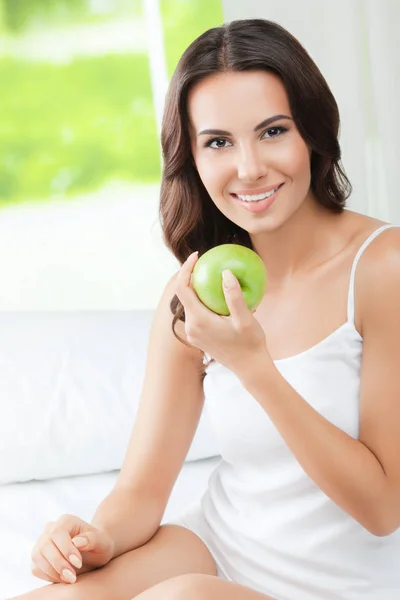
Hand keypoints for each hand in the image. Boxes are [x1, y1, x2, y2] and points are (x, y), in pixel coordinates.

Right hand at [31, 514, 113, 583]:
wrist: (94, 552)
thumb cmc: (99, 544)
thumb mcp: (102, 542)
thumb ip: (92, 539)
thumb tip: (76, 541)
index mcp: (66, 521)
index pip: (57, 533)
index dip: (65, 549)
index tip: (78, 563)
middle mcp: (51, 528)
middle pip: (45, 545)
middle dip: (58, 563)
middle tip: (73, 577)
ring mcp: (42, 542)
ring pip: (37, 556)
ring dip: (52, 571)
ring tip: (70, 579)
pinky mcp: (39, 557)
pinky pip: (36, 568)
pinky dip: (48, 576)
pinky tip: (63, 578)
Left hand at [175, 251, 269, 376]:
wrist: (250, 368)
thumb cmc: (250, 344)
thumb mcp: (245, 319)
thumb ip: (234, 297)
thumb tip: (225, 273)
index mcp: (198, 320)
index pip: (182, 288)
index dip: (185, 269)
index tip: (197, 255)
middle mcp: (191, 327)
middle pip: (183, 294)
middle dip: (190, 276)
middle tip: (205, 261)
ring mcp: (193, 333)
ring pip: (189, 304)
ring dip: (197, 288)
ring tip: (209, 273)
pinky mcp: (198, 336)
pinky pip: (195, 312)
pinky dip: (202, 300)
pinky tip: (216, 293)